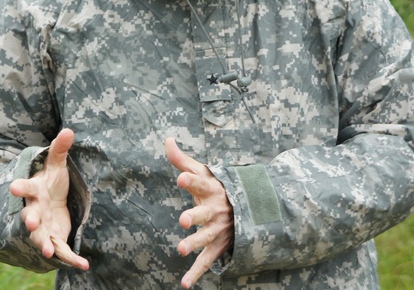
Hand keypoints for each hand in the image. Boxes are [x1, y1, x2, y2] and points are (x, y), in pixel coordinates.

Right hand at [9, 128, 89, 269]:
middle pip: (29, 215)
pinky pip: (61, 250)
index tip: (13, 187)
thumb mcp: (57, 165)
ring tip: (49, 253)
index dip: (19, 187)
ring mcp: (42, 226)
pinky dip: (71, 259)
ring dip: (43, 244)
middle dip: (29, 220)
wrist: (52, 202)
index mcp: (34, 189)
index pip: (25, 187)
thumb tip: (69, 130)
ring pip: (40, 237)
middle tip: (30, 223)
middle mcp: (34, 210)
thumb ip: (59, 149)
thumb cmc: (52, 181)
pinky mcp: (53, 238)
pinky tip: (82, 265)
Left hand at [166, 137, 233, 288]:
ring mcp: (218, 229)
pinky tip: (184, 284)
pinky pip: (207, 260)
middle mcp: (215, 210)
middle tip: (183, 220)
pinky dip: (196, 273)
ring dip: (195, 244)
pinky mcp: (218, 245)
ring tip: (181, 249)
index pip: (199, 182)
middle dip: (194, 217)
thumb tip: (167, 139)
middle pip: (204, 213)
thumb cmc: (217, 186)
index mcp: (210, 188)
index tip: (180, 177)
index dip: (190, 179)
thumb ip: (181, 159)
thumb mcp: (202, 171)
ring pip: (206, 238)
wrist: (247, 207)